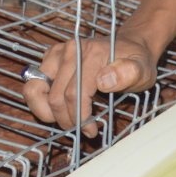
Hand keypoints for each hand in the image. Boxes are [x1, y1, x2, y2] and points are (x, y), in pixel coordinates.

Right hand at [22, 32, 157, 133]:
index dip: (81, 118)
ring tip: (65, 122)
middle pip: (56, 96)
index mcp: (92, 53)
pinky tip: (55, 112)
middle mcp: (71, 50)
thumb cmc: (135, 62)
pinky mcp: (49, 58)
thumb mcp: (143, 70)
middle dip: (67, 119)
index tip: (91, 131)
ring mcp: (57, 53)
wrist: (129, 46)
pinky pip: (32, 84)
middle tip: (81, 130)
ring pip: (35, 90)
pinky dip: (39, 102)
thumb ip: (129, 74)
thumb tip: (104, 81)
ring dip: (46, 112)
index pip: (75, 94)